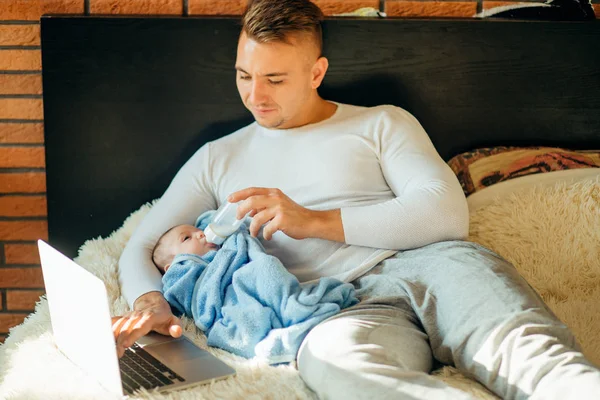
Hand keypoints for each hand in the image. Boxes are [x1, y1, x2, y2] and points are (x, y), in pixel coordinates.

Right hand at [111, 291, 181, 357]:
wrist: (154, 303)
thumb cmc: (163, 316)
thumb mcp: (173, 321)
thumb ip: (175, 327)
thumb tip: (177, 331)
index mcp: (150, 316)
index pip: (141, 325)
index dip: (133, 334)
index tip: (126, 344)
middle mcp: (137, 315)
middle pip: (127, 328)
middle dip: (120, 340)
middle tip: (117, 354)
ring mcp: (129, 316)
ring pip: (118, 325)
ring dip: (112, 337)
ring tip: (108, 351)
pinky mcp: (122, 318)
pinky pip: (113, 322)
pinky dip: (105, 329)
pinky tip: (98, 338)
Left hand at [228, 187, 344, 241]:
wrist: (311, 222)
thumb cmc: (294, 215)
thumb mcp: (278, 206)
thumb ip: (264, 206)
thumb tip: (248, 211)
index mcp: (273, 193)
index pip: (252, 190)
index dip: (239, 194)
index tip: (229, 199)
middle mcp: (275, 198)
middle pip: (251, 201)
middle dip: (241, 210)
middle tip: (238, 218)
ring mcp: (279, 209)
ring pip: (257, 218)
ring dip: (252, 228)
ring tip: (253, 233)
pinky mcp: (282, 220)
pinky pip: (267, 229)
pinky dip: (265, 234)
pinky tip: (267, 237)